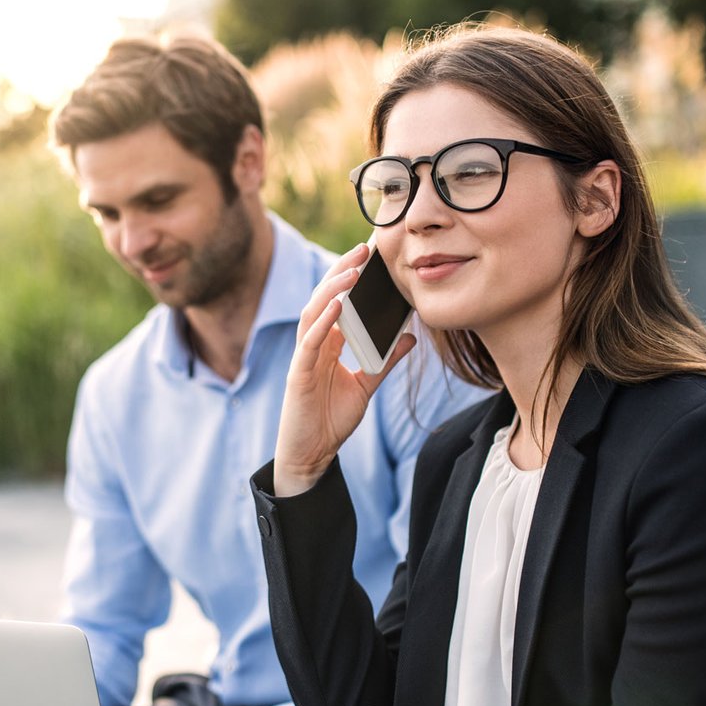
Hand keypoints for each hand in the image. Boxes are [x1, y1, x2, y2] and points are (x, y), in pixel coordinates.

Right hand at [273, 242, 415, 496]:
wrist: (312, 456)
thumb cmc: (331, 421)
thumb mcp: (366, 385)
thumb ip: (384, 359)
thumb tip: (408, 335)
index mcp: (326, 344)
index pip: (337, 302)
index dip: (350, 277)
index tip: (371, 255)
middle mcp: (312, 345)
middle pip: (323, 299)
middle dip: (342, 272)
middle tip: (364, 249)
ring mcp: (303, 358)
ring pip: (313, 313)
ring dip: (332, 290)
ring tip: (353, 270)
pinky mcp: (297, 375)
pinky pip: (309, 343)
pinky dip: (322, 322)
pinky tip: (337, 306)